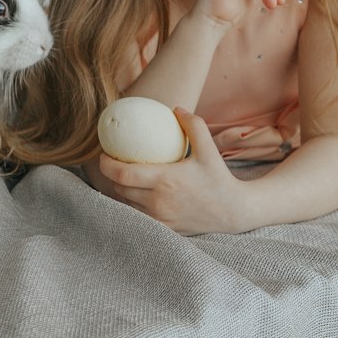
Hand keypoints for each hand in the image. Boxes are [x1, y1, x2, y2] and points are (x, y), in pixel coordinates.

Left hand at [96, 108, 245, 235]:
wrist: (233, 212)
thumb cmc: (219, 179)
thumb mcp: (209, 149)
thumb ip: (194, 125)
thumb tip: (175, 109)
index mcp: (165, 180)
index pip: (123, 174)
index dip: (106, 165)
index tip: (104, 155)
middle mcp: (158, 201)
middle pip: (119, 188)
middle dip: (110, 176)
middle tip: (112, 163)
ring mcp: (159, 218)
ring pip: (125, 203)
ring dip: (120, 190)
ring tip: (123, 176)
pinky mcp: (162, 229)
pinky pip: (136, 215)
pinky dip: (131, 204)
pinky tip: (134, 193)